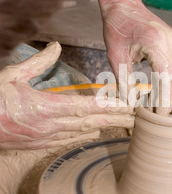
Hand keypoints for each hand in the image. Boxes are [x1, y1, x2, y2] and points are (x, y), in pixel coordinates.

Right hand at [0, 42, 133, 148]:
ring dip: (104, 127)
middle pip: (90, 122)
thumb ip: (38, 63)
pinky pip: (68, 140)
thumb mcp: (12, 76)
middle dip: (115, 119)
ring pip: (82, 132)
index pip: (84, 106)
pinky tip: (95, 131)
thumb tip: (55, 47)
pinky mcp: (40, 145)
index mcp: (45, 107)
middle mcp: (50, 126)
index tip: (127, 105)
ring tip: (123, 124)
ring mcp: (46, 138)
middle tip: (137, 118)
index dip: (108, 106)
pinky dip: (84, 134)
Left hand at [102, 0, 171, 114]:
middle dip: (171, 101)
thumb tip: (132, 105)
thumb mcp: (116, 58)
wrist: (124, 5)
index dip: (165, 101)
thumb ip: (125, 82)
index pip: (166, 80)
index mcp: (157, 45)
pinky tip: (165, 94)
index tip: (159, 117)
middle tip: (161, 119)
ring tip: (162, 110)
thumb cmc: (117, 28)